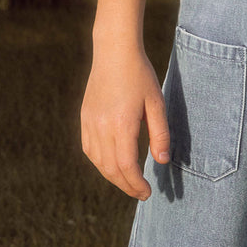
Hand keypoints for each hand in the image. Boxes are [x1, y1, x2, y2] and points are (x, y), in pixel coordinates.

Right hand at [80, 44, 169, 198]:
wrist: (114, 52)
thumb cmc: (140, 75)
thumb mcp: (157, 103)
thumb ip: (160, 134)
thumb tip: (161, 162)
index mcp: (122, 123)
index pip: (126, 165)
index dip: (136, 184)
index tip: (147, 192)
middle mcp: (102, 126)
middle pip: (111, 169)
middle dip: (126, 185)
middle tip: (140, 193)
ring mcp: (90, 122)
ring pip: (98, 162)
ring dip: (113, 177)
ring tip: (129, 182)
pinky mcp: (84, 118)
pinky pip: (89, 149)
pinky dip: (100, 163)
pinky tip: (112, 166)